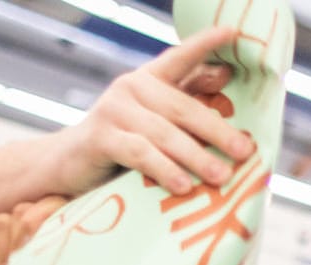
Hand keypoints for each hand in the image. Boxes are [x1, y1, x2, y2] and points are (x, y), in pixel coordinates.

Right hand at [43, 27, 255, 197]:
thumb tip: (223, 74)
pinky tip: (184, 186)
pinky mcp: (100, 137)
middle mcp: (130, 87)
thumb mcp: (152, 120)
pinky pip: (139, 154)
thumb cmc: (118, 144)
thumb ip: (183, 97)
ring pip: (163, 133)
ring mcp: (113, 110)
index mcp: (148, 79)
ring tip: (221, 176)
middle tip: (245, 152)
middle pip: (182, 107)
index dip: (205, 43)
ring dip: (196, 157)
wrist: (65, 165)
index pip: (180, 57)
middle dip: (217, 131)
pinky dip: (164, 170)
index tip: (232, 32)